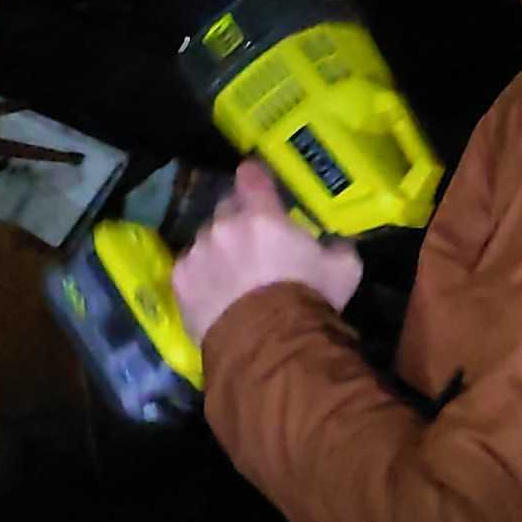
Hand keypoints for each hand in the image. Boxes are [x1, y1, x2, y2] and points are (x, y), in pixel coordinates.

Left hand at [173, 161, 362, 341]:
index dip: (254, 177)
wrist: (268, 345)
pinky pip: (190, 267)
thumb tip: (340, 244)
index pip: (251, 176)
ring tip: (233, 275)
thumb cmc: (308, 302)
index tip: (256, 179)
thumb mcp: (342, 271)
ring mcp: (197, 252)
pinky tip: (215, 294)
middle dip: (238, 218)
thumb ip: (339, 248)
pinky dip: (201, 275)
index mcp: (261, 215)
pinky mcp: (179, 279)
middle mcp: (223, 226)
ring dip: (218, 248)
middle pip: (226, 208)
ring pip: (205, 239)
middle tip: (253, 241)